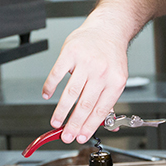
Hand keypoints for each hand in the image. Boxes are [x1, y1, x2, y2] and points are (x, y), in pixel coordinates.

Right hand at [42, 16, 129, 143]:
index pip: (100, 110)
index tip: (81, 137)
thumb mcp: (117, 78)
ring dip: (61, 111)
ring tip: (55, 122)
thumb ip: (108, 100)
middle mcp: (101, 72)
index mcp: (115, 81)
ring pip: (71, 93)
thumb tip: (104, 124)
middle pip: (85, 104)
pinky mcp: (70, 53)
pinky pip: (57, 74)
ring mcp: (85, 62)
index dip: (89, 126)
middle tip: (66, 135)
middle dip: (73, 124)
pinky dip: (50, 87)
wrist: (108, 29)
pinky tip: (47, 96)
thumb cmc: (111, 55)